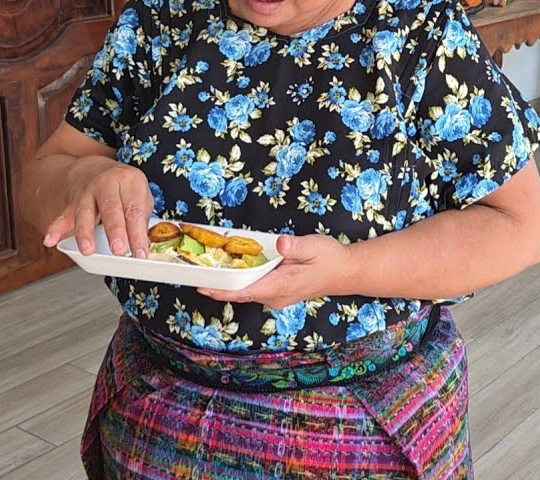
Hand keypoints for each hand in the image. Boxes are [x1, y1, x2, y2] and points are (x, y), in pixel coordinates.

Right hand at [41, 156, 153, 258]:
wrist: (95, 167)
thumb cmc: (122, 187)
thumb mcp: (139, 194)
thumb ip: (142, 220)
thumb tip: (142, 248)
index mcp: (129, 180)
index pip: (135, 210)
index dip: (138, 234)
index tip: (140, 254)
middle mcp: (107, 183)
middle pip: (111, 208)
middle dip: (115, 230)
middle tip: (119, 250)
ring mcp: (87, 191)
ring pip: (85, 212)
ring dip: (85, 232)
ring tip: (88, 250)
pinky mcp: (73, 201)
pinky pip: (64, 215)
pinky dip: (56, 228)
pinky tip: (50, 240)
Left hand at [198, 234, 356, 309]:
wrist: (347, 272)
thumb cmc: (331, 259)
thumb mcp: (315, 247)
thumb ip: (296, 246)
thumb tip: (280, 243)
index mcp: (281, 286)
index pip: (245, 291)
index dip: (222, 290)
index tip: (202, 285)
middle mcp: (275, 296)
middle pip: (239, 293)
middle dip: (217, 285)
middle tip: (192, 272)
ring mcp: (276, 296)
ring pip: (245, 292)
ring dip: (226, 283)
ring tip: (203, 269)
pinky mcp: (277, 291)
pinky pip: (252, 288)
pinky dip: (238, 280)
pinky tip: (227, 269)